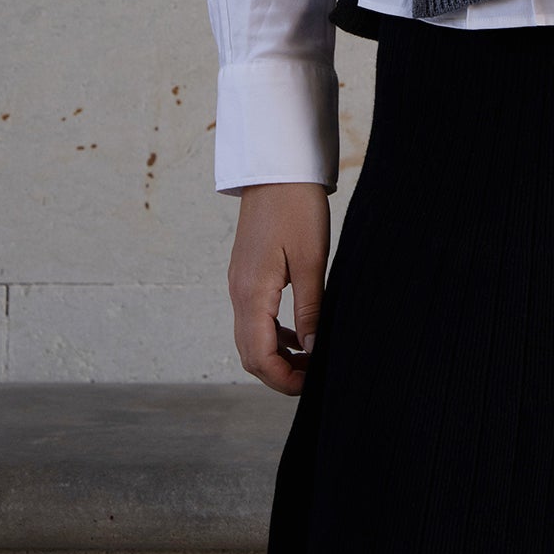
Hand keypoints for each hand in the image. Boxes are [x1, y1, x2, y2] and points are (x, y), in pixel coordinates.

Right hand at [228, 182, 330, 395]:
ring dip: (276, 356)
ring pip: (250, 338)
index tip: (313, 385)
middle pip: (250, 355)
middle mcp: (238, 293)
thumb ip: (310, 309)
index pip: (259, 358)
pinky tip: (299, 333)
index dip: (284, 380)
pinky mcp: (246, 274)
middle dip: (279, 374)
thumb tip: (313, 350)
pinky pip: (254, 318)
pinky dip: (273, 334)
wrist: (276, 169)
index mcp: (251, 294)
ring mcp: (239, 283)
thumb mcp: (311, 261)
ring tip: (311, 359)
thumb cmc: (296, 208)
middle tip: (314, 377)